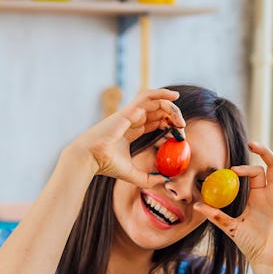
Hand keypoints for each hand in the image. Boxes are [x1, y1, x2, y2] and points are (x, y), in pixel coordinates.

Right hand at [66, 88, 184, 186]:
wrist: (90, 158)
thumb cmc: (105, 165)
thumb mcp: (132, 174)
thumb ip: (148, 178)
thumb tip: (165, 180)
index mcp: (129, 131)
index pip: (153, 122)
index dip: (168, 126)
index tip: (178, 137)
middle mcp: (130, 120)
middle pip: (157, 112)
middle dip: (172, 118)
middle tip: (182, 129)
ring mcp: (129, 113)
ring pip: (155, 103)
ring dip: (171, 108)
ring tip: (180, 120)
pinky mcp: (129, 110)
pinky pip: (148, 96)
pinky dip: (162, 93)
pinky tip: (174, 96)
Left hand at [194, 139, 272, 268]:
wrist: (267, 259)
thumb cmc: (250, 244)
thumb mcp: (231, 227)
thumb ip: (216, 215)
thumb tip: (197, 204)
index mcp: (258, 195)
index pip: (254, 172)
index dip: (245, 168)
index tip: (232, 169)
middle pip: (272, 165)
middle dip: (264, 152)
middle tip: (252, 143)